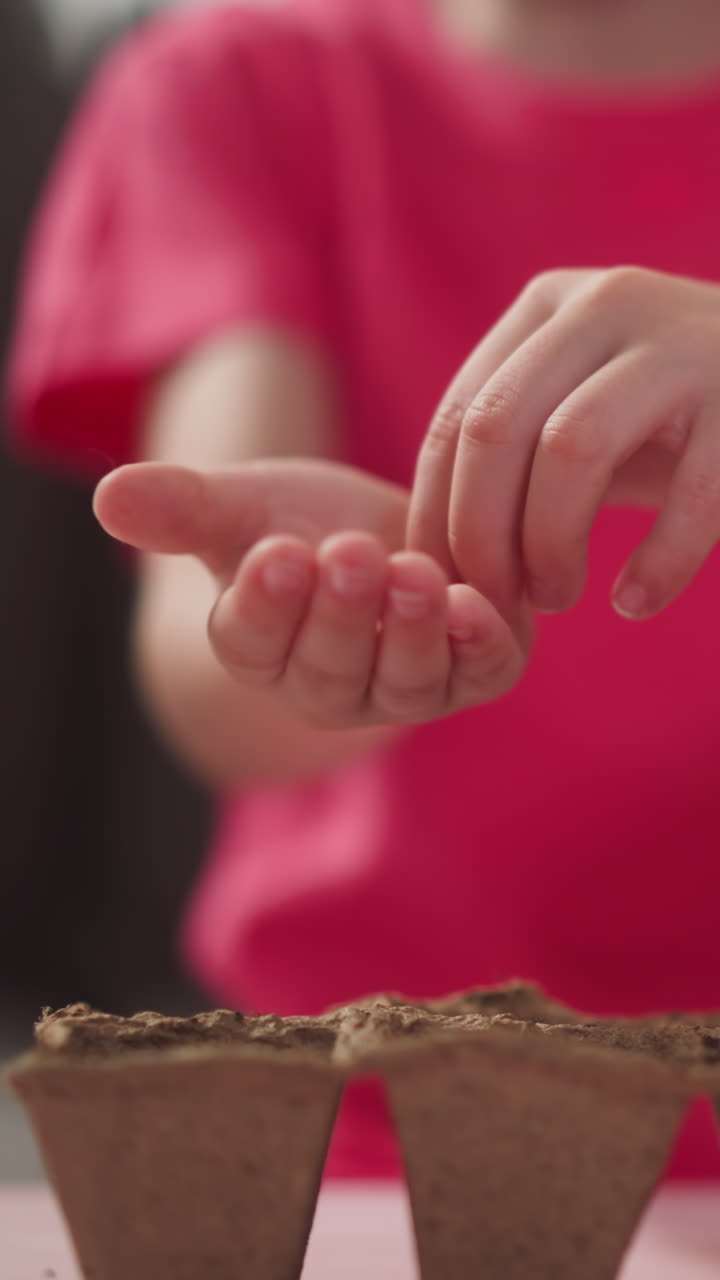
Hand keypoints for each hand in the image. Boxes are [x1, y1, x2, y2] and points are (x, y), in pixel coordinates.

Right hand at [94, 458, 527, 726]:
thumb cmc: (303, 525)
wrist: (388, 531)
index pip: (251, 644)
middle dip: (339, 614)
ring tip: (414, 574)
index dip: (264, 605)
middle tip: (347, 553)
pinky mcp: (475, 668)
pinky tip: (475, 604)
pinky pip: (480, 672)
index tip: (273, 554)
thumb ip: (182, 508)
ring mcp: (405, 686)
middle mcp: (331, 685)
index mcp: (262, 650)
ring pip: (404, 681)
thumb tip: (108, 498)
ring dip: (411, 631)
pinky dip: (481, 646)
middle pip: (328, 669)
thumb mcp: (241, 508)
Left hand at [407, 267, 719, 620]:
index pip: (454, 421)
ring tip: (559, 597)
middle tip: (499, 602)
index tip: (444, 588)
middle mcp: (605, 305)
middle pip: (496, 430)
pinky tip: (636, 601)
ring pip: (572, 449)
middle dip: (479, 536)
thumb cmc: (665, 419)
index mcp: (545, 309)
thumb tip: (425, 555)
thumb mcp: (577, 408)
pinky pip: (690, 495)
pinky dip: (656, 563)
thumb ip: (507, 453)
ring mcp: (682, 344)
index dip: (435, 518)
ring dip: (549, 546)